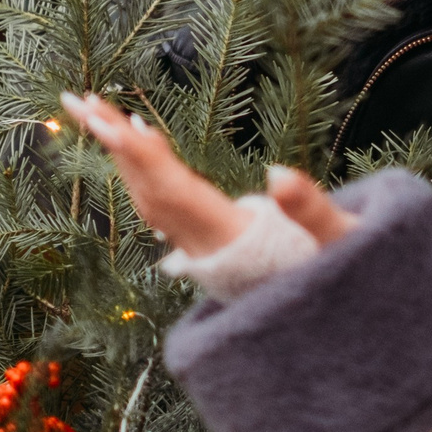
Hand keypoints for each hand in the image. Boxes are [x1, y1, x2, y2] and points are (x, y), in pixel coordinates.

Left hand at [60, 93, 354, 255]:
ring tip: (97, 110)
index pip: (175, 193)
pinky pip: (165, 205)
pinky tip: (140, 139)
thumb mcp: (343, 243)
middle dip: (114, 146)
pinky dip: (147, 170)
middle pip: (148, 191)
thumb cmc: (352, 282)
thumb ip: (311, 210)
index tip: (113, 122)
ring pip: (150, 199)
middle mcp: (207, 248)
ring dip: (122, 155)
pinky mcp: (210, 243)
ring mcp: (205, 250)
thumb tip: (276, 174)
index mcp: (233, 242)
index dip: (143, 157)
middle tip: (80, 100)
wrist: (345, 331)